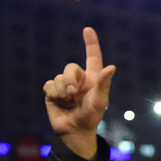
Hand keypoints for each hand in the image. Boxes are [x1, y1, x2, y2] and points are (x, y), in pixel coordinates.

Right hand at [43, 27, 115, 159]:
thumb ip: (104, 84)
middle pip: (70, 67)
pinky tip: (59, 102)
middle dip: (70, 80)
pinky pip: (48, 84)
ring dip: (62, 91)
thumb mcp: (100, 102)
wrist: (74, 131)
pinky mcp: (52, 92)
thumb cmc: (91, 117)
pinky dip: (53, 93)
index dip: (91, 43)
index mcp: (93, 78)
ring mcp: (65, 85)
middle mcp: (79, 79)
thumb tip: (112, 67)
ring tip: (68, 102)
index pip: (93, 57)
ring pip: (58, 77)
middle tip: (73, 94)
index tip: (88, 30)